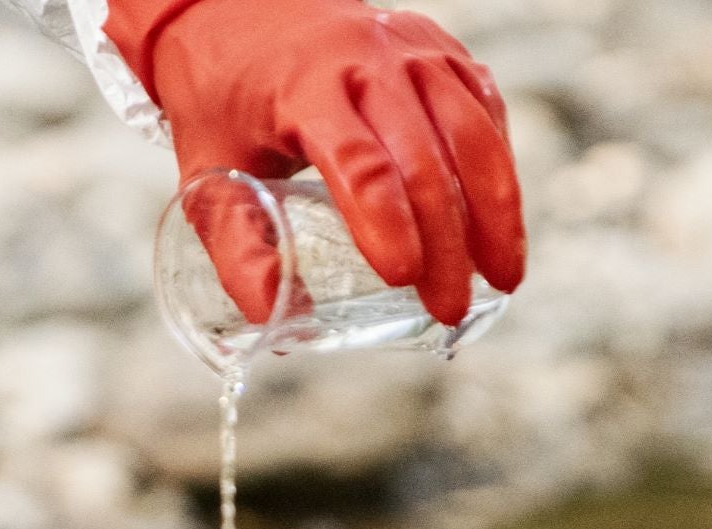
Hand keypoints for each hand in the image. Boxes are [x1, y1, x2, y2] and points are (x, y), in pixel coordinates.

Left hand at [107, 0, 526, 326]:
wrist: (237, 11)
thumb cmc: (223, 99)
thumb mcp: (208, 174)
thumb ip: (238, 249)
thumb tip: (275, 315)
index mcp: (305, 86)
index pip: (360, 161)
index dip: (387, 222)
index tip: (404, 279)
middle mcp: (367, 58)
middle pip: (425, 157)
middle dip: (446, 242)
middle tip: (450, 308)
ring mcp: (413, 50)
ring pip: (472, 132)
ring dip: (494, 211)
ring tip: (503, 278)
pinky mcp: (442, 52)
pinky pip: (484, 112)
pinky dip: (498, 171)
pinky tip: (498, 225)